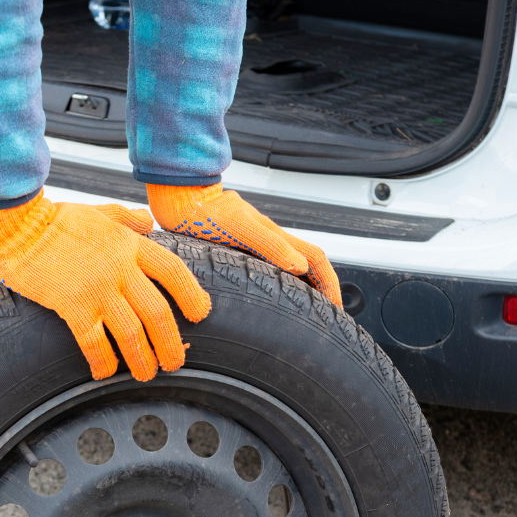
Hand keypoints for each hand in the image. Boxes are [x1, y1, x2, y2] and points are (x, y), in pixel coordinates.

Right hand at [0, 194, 210, 381]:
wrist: (17, 225)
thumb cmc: (54, 220)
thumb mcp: (99, 212)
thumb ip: (127, 219)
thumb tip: (148, 222)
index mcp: (129, 245)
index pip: (173, 272)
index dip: (192, 295)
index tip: (200, 314)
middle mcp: (119, 268)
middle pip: (158, 311)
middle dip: (170, 342)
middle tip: (175, 362)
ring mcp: (96, 289)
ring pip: (132, 332)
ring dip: (143, 359)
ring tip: (147, 375)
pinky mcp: (72, 306)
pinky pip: (94, 342)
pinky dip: (102, 361)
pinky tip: (104, 373)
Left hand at [147, 184, 341, 306]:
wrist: (180, 199)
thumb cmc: (204, 213)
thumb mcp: (239, 229)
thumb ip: (271, 245)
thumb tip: (301, 267)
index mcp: (275, 238)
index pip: (316, 261)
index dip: (330, 285)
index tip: (336, 309)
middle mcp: (270, 241)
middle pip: (309, 265)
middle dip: (323, 289)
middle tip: (328, 317)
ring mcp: (257, 244)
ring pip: (291, 267)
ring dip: (305, 288)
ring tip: (307, 311)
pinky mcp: (241, 248)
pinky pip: (270, 268)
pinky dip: (282, 284)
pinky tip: (273, 295)